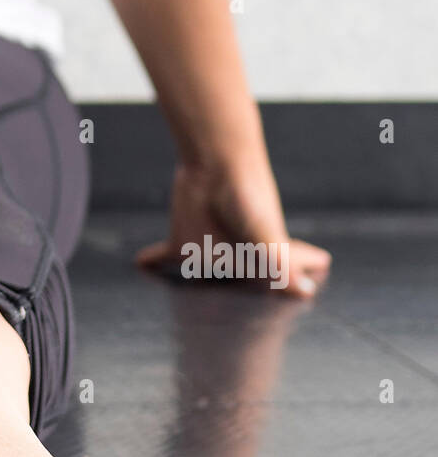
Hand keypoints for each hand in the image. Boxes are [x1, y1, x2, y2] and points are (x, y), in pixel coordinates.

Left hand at [135, 156, 330, 297]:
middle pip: (248, 272)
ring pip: (208, 270)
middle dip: (255, 281)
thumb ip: (279, 266)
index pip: (285, 269)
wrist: (215, 162)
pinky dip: (153, 260)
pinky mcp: (181, 240)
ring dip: (205, 280)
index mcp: (264, 253)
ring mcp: (209, 247)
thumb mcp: (266, 235)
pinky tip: (141, 263)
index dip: (298, 275)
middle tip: (258, 293)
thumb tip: (305, 291)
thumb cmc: (248, 197)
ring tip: (203, 292)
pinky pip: (164, 255)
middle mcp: (237, 251)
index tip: (315, 276)